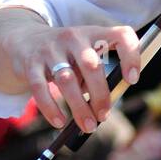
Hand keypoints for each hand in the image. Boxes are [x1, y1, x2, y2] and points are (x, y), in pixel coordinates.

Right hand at [2, 23, 142, 132]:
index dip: (131, 56)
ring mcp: (51, 49)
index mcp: (95, 33)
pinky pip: (40, 88)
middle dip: (100, 95)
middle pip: (92, 65)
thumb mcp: (86, 55)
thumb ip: (97, 75)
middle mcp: (74, 37)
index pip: (122, 35)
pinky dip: (51, 108)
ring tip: (88, 126)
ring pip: (67, 80)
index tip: (133, 80)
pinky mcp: (31, 64)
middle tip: (103, 116)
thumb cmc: (68, 55)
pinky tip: (60, 122)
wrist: (26, 40)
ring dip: (79, 107)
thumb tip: (104, 108)